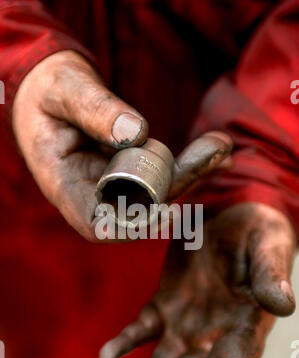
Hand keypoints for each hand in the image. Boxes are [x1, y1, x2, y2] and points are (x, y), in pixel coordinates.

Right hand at [12, 50, 231, 240]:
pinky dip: (188, 165)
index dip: (131, 228)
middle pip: (138, 207)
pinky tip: (217, 152)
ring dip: (190, 172)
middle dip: (178, 184)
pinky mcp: (127, 170)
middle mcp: (90, 192)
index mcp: (63, 183)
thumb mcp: (63, 89)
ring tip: (221, 145)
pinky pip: (159, 174)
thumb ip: (93, 108)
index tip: (167, 212)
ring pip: (155, 191)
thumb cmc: (47, 90)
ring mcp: (111, 183)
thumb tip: (137, 133)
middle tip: (214, 152)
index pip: (96, 224)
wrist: (49, 92)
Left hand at [100, 202, 295, 357]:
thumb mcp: (267, 247)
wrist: (231, 216)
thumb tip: (283, 305)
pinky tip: (107, 354)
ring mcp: (187, 325)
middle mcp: (214, 336)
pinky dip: (126, 342)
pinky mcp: (166, 307)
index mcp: (244, 328)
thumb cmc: (257, 232)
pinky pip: (144, 329)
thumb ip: (270, 275)